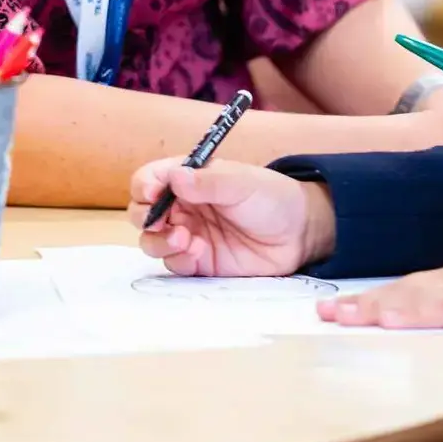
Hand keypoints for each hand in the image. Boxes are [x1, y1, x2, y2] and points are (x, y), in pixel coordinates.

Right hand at [128, 158, 334, 276]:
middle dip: (145, 217)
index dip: (145, 185)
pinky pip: (173, 264)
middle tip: (162, 221)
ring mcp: (189, 236)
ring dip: (160, 240)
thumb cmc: (271, 197)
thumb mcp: (242, 182)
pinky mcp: (199, 263)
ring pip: (152, 241)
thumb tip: (173, 177)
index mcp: (189, 179)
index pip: (151, 178)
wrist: (299, 233)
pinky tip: (199, 251)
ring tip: (185, 238)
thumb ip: (208, 182)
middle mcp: (183, 207)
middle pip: (142, 212)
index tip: (152, 194)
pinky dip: (178, 259)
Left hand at [317, 235, 442, 329]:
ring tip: (338, 315)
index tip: (334, 307)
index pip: (402, 291)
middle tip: (321, 312)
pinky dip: (412, 313)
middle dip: (358, 305)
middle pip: (396, 294)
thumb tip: (441, 309)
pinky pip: (440, 309)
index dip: (367, 300)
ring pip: (409, 300)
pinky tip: (388, 317)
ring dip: (372, 308)